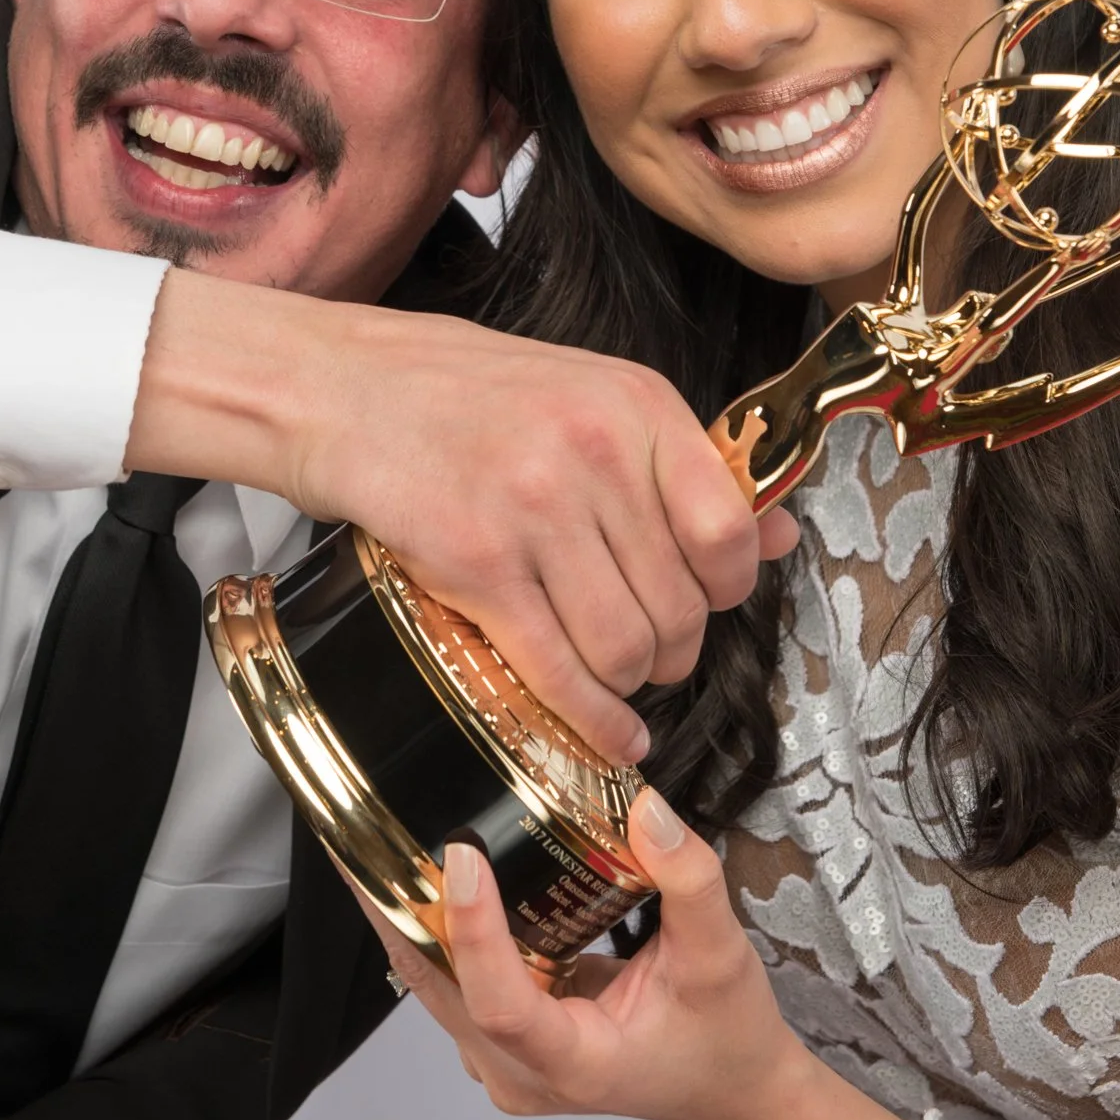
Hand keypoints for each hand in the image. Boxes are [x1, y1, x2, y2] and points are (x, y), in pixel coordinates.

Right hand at [133, 274, 795, 762]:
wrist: (338, 388)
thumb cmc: (459, 393)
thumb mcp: (587, 393)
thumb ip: (680, 463)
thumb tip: (782, 534)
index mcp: (636, 402)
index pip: (730, 528)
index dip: (731, 586)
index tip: (711, 600)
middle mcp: (596, 452)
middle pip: (681, 603)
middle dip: (674, 649)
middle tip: (651, 651)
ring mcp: (535, 508)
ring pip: (628, 647)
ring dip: (630, 684)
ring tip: (616, 676)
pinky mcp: (476, 563)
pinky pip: (561, 670)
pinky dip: (593, 720)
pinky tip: (605, 731)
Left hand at [356, 794, 934, 1119]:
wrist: (724, 1091)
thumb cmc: (725, 1032)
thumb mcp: (722, 954)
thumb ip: (688, 880)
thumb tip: (644, 808)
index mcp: (577, 1063)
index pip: (503, 1004)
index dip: (474, 934)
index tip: (462, 856)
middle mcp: (520, 1075)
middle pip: (441, 989)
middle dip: (402, 910)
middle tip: (370, 827)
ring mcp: (499, 1067)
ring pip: (429, 986)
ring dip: (402, 914)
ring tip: (371, 837)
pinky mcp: (494, 1045)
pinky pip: (444, 984)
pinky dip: (428, 929)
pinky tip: (414, 872)